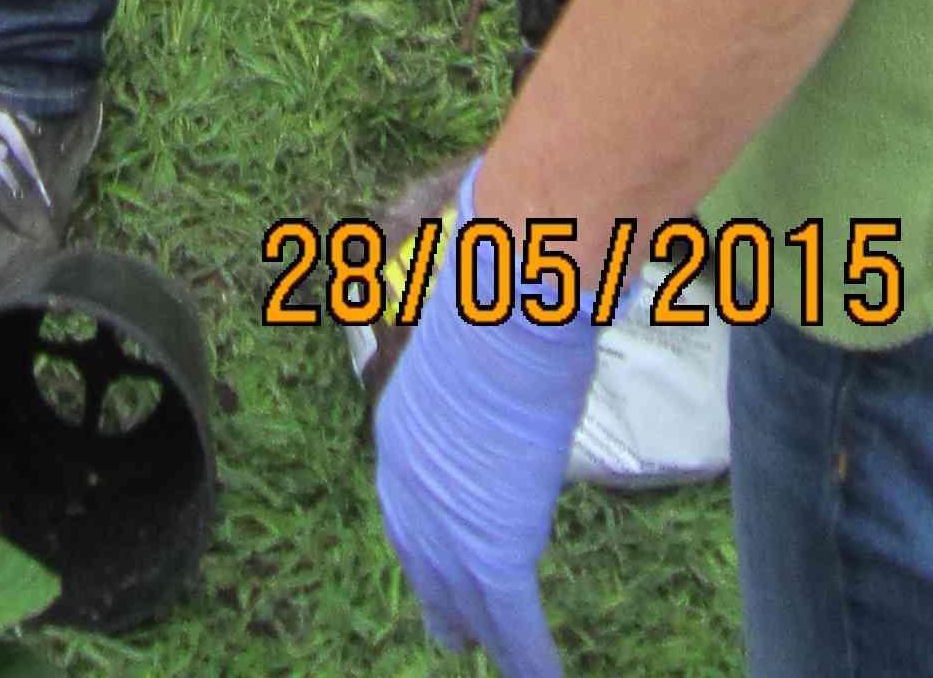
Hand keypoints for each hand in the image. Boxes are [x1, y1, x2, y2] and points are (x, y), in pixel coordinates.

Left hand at [371, 166, 596, 677]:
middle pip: (422, 561)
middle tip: (452, 637)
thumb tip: (499, 332)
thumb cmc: (501, 292)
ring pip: (468, 602)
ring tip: (505, 667)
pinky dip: (532, 659)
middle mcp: (410, 481)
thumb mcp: (474, 333)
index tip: (432, 566)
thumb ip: (479, 365)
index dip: (420, 542)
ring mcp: (449, 517)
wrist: (510, 294)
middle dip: (440, 603)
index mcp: (400, 429)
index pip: (404, 505)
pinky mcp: (495, 542)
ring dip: (488, 637)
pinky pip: (515, 623)